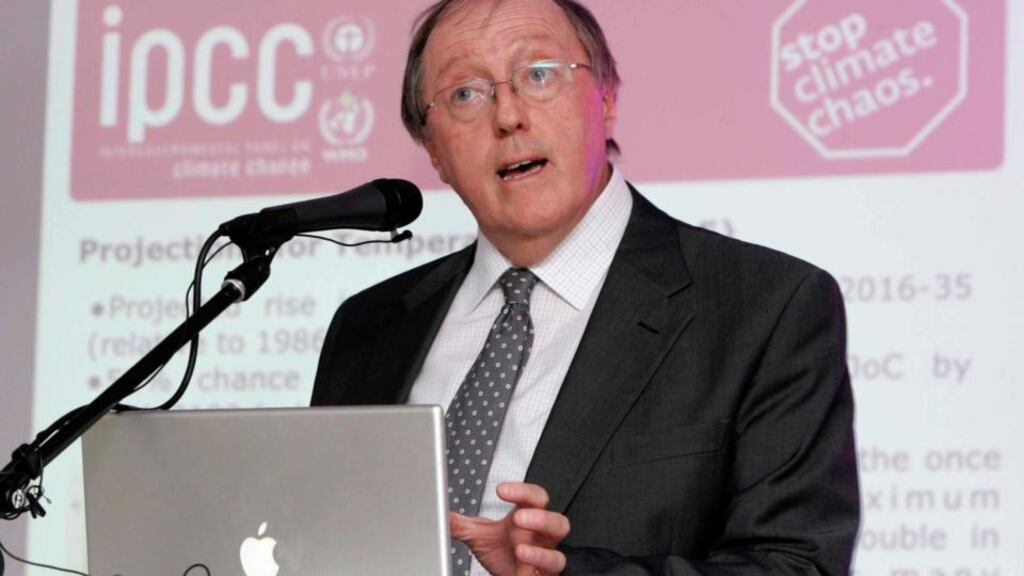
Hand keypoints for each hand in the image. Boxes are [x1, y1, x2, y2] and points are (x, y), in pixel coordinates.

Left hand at [449, 482, 569, 575]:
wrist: (511, 575)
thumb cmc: (503, 552)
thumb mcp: (481, 536)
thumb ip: (462, 525)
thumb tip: (441, 513)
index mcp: (528, 518)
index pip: (532, 497)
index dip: (521, 490)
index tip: (501, 490)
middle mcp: (541, 537)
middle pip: (556, 520)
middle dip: (540, 518)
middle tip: (518, 518)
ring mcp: (546, 557)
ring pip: (559, 552)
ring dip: (540, 551)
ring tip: (519, 550)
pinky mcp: (546, 575)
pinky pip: (551, 573)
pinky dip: (538, 572)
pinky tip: (525, 572)